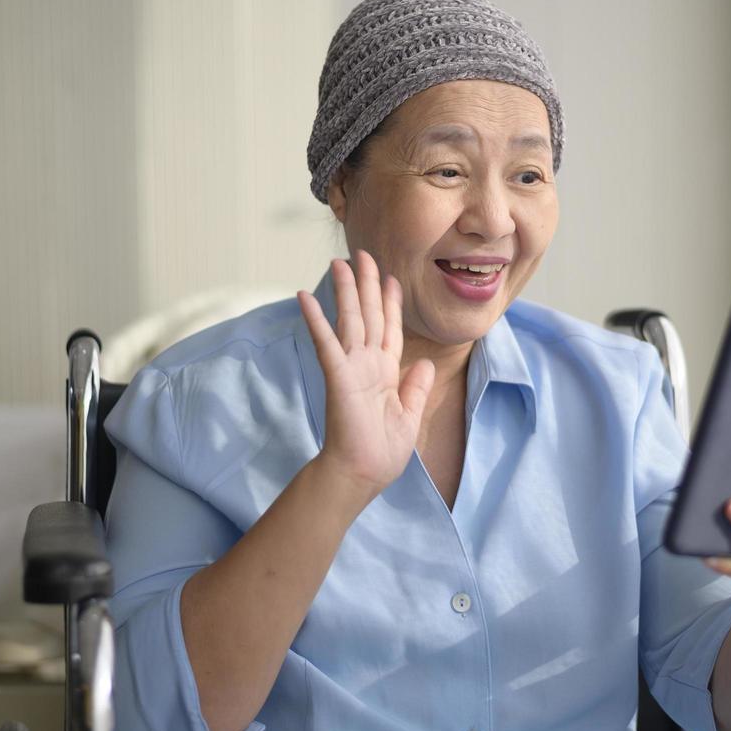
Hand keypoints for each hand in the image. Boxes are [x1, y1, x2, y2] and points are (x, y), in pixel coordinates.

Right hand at [297, 251, 434, 499]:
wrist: (363, 474)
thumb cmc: (382, 453)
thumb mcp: (409, 417)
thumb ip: (416, 388)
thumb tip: (425, 365)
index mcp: (386, 373)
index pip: (390, 329)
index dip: (391, 303)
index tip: (391, 278)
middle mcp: (368, 364)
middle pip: (369, 315)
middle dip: (367, 284)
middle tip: (363, 255)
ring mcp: (351, 368)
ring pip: (350, 320)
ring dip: (346, 291)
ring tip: (340, 262)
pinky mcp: (338, 376)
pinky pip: (326, 342)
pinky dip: (316, 319)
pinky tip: (305, 296)